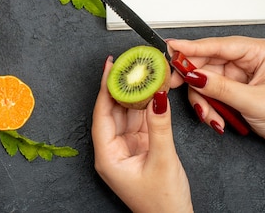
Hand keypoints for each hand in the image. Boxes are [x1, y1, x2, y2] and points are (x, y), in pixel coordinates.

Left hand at [92, 56, 192, 212]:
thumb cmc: (162, 203)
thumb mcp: (162, 160)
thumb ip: (160, 126)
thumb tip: (157, 97)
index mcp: (107, 156)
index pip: (102, 114)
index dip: (105, 88)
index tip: (110, 67)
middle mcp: (112, 150)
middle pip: (113, 111)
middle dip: (122, 87)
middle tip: (129, 64)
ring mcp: (125, 148)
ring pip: (127, 114)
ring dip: (136, 94)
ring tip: (142, 72)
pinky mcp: (139, 148)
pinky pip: (139, 121)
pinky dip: (146, 107)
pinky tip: (152, 91)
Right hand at [168, 36, 264, 150]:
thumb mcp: (254, 101)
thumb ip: (221, 88)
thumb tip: (194, 75)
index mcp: (256, 51)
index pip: (218, 45)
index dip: (192, 47)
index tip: (171, 48)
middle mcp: (244, 60)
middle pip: (205, 63)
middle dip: (193, 79)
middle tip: (174, 85)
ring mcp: (236, 75)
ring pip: (203, 80)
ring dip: (202, 100)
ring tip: (211, 116)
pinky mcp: (230, 89)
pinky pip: (208, 93)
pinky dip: (208, 107)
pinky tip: (215, 118)